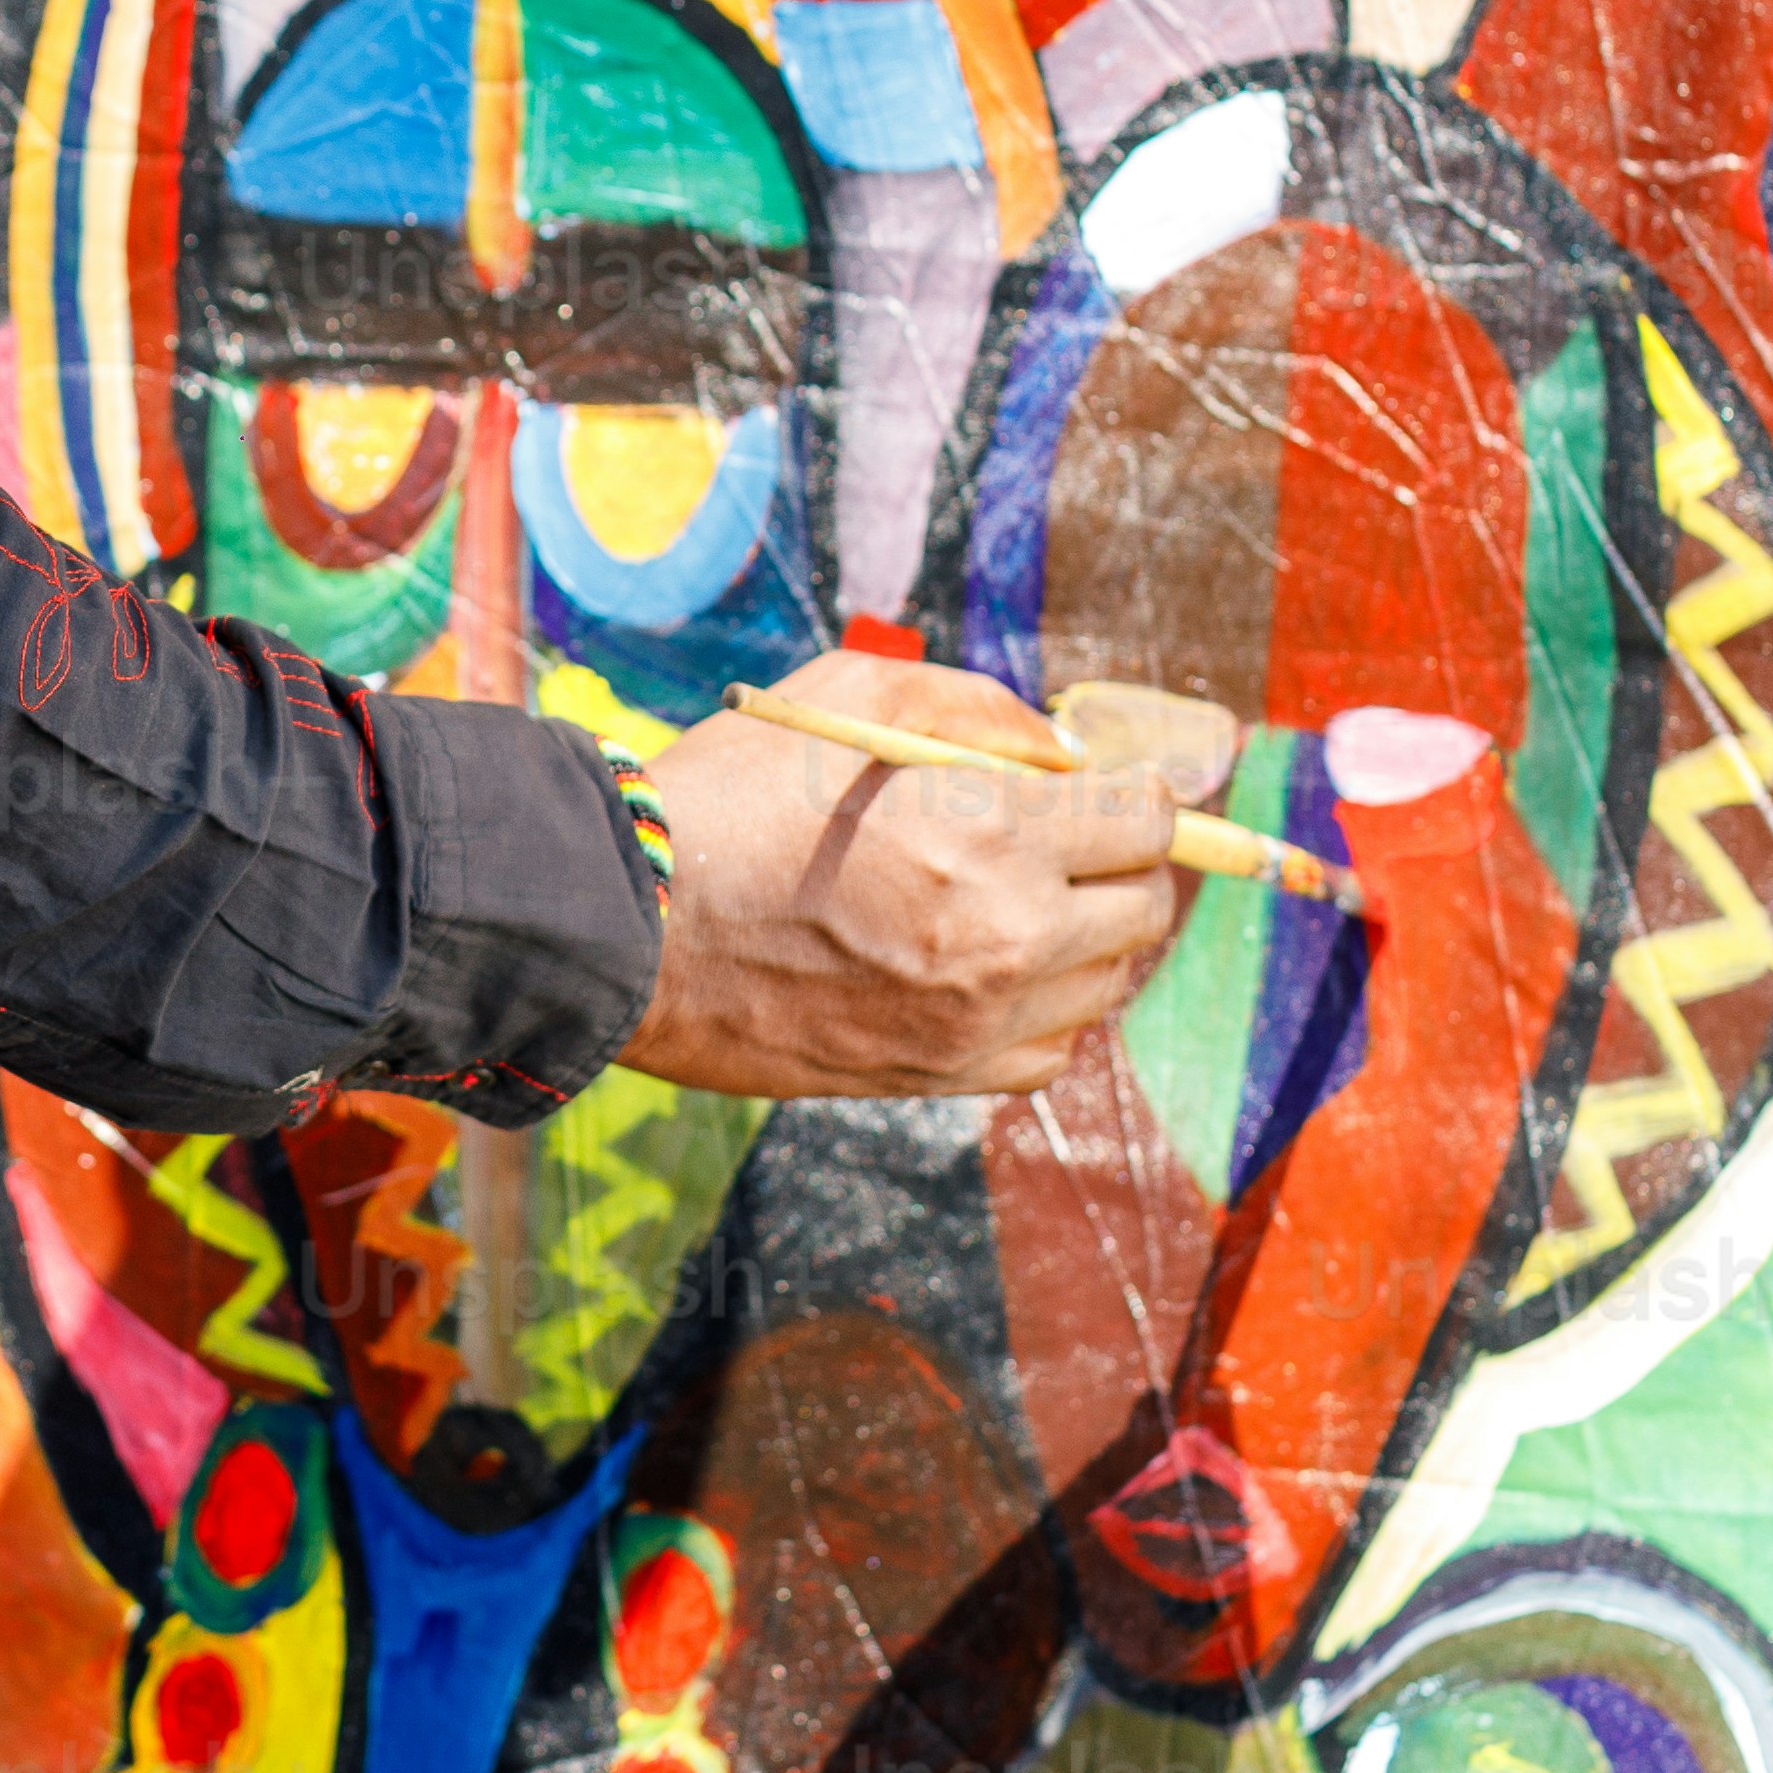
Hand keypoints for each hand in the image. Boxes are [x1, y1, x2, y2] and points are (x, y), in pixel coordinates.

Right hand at [614, 653, 1217, 1100]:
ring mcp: (973, 1018)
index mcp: (990, 832)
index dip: (1137, 794)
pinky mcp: (937, 1075)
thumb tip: (1060, 748)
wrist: (627, 927)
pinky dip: (1043, 1010)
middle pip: (1144, 910)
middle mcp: (1004, 935)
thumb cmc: (727, 795)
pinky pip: (1047, 1052)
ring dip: (1089, 938)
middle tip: (1073, 839)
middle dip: (1124, 864)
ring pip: (1106, 988)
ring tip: (1026, 901)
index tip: (1106, 788)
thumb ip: (976, 708)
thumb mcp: (851, 697)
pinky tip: (989, 970)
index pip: (1145, 820)